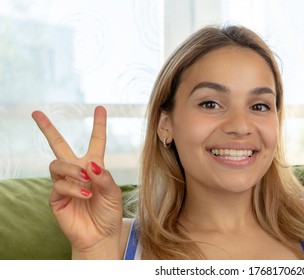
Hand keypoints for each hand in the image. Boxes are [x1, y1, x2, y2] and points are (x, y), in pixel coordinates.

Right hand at [32, 106, 122, 258]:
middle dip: (47, 129)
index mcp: (95, 167)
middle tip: (36, 113)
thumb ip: (103, 176)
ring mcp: (65, 183)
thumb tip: (89, 163)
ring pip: (57, 165)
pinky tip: (84, 194)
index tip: (100, 108)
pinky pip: (58, 185)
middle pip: (58, 145)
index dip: (99, 125)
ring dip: (72, 170)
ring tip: (86, 182)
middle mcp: (77, 171)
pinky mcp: (56, 197)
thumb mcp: (113, 192)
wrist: (101, 236)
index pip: (96, 142)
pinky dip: (72, 188)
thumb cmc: (109, 213)